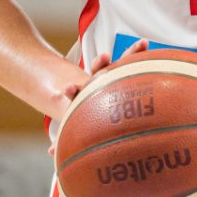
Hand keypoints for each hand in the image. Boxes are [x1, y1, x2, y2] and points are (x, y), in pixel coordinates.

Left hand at [48, 39, 150, 155]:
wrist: (92, 102)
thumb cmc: (84, 118)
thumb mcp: (77, 127)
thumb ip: (65, 138)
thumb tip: (50, 152)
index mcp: (84, 95)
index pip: (77, 92)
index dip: (72, 91)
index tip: (68, 88)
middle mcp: (97, 82)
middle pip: (97, 71)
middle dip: (100, 64)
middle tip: (104, 57)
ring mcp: (110, 76)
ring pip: (119, 62)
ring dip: (130, 52)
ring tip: (140, 44)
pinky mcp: (122, 72)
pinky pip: (132, 61)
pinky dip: (138, 52)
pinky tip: (146, 43)